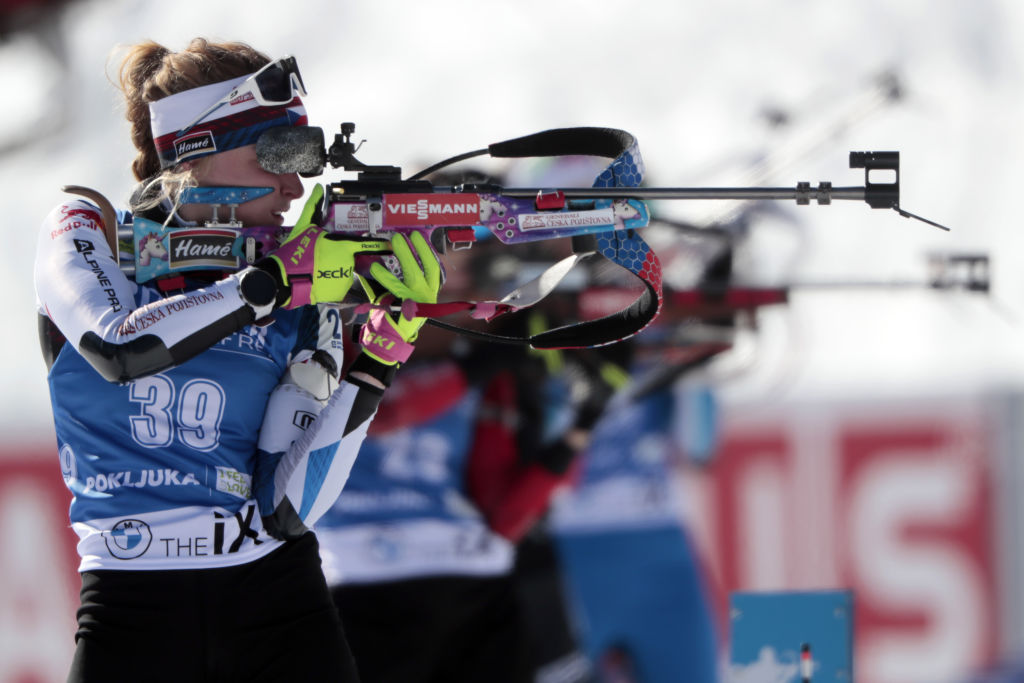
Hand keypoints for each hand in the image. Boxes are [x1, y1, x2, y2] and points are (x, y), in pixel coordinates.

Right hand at [261, 184, 389, 307]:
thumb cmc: (295, 252)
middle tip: (322, 260)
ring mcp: (345, 279)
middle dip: (341, 259)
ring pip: (346, 273)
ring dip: (336, 271)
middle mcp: (348, 262)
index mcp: (343, 246)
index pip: (367, 245)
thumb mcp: (304, 226)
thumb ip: (314, 206)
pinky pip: (340, 286)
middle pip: (351, 259)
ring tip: (318, 270)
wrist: (285, 279)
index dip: (380, 246)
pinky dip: (333, 283)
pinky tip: (320, 280)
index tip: (390, 246)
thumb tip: (318, 188)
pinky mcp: (339, 292)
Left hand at [359, 232, 441, 364]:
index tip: (418, 237)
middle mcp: (428, 296)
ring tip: (394, 243)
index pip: (433, 268)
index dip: (427, 251)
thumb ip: (400, 281)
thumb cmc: (396, 316)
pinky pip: (394, 287)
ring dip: (404, 256)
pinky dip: (384, 276)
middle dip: (417, 249)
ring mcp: (417, 302)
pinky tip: (375, 267)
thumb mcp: (404, 297)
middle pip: (427, 268)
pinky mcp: (404, 307)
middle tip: (404, 236)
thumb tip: (388, 257)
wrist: (390, 339)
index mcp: (429, 292)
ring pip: (413, 274)